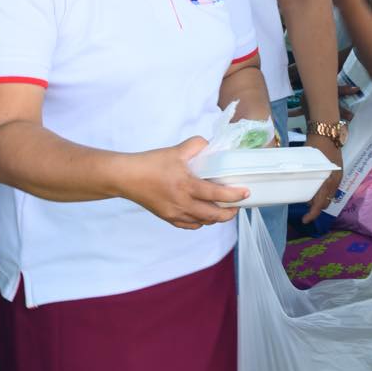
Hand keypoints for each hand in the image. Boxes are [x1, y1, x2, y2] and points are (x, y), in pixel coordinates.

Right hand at [121, 137, 246, 229]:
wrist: (125, 177)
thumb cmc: (150, 163)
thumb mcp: (176, 150)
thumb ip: (196, 145)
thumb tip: (211, 146)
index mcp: (186, 185)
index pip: (216, 194)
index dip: (233, 196)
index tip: (245, 193)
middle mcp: (182, 203)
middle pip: (213, 215)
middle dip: (229, 213)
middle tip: (237, 206)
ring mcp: (174, 213)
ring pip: (202, 222)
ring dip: (215, 218)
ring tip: (223, 210)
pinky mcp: (168, 218)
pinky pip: (189, 225)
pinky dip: (200, 222)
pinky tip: (204, 215)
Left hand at [302, 133, 343, 220]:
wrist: (327, 133)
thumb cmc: (316, 146)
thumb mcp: (308, 162)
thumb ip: (303, 175)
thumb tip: (292, 186)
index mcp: (329, 181)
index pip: (321, 203)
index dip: (313, 214)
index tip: (305, 220)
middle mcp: (335, 182)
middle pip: (326, 202)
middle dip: (316, 208)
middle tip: (304, 208)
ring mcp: (337, 178)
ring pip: (328, 196)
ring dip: (319, 200)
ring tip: (308, 198)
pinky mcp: (336, 174)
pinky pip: (330, 189)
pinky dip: (323, 192)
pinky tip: (315, 188)